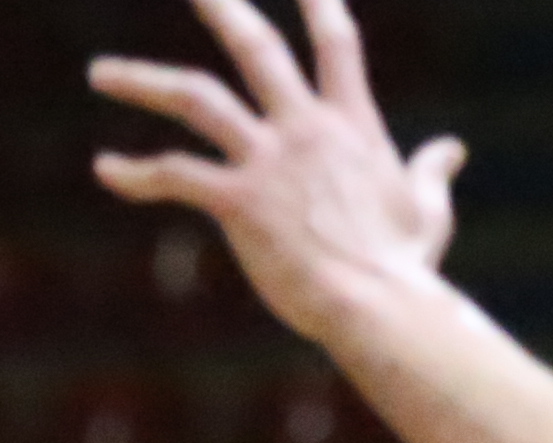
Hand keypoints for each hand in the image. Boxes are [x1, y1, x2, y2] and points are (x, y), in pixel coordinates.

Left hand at [90, 0, 469, 342]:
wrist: (376, 302)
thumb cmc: (404, 266)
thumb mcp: (427, 207)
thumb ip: (432, 170)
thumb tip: (453, 149)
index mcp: (350, 123)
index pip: (335, 44)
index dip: (318, 4)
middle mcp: (306, 128)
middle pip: (257, 48)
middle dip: (221, 9)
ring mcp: (270, 161)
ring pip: (196, 99)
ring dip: (143, 80)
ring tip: (99, 71)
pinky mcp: (240, 201)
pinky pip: (174, 176)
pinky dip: (135, 172)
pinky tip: (105, 169)